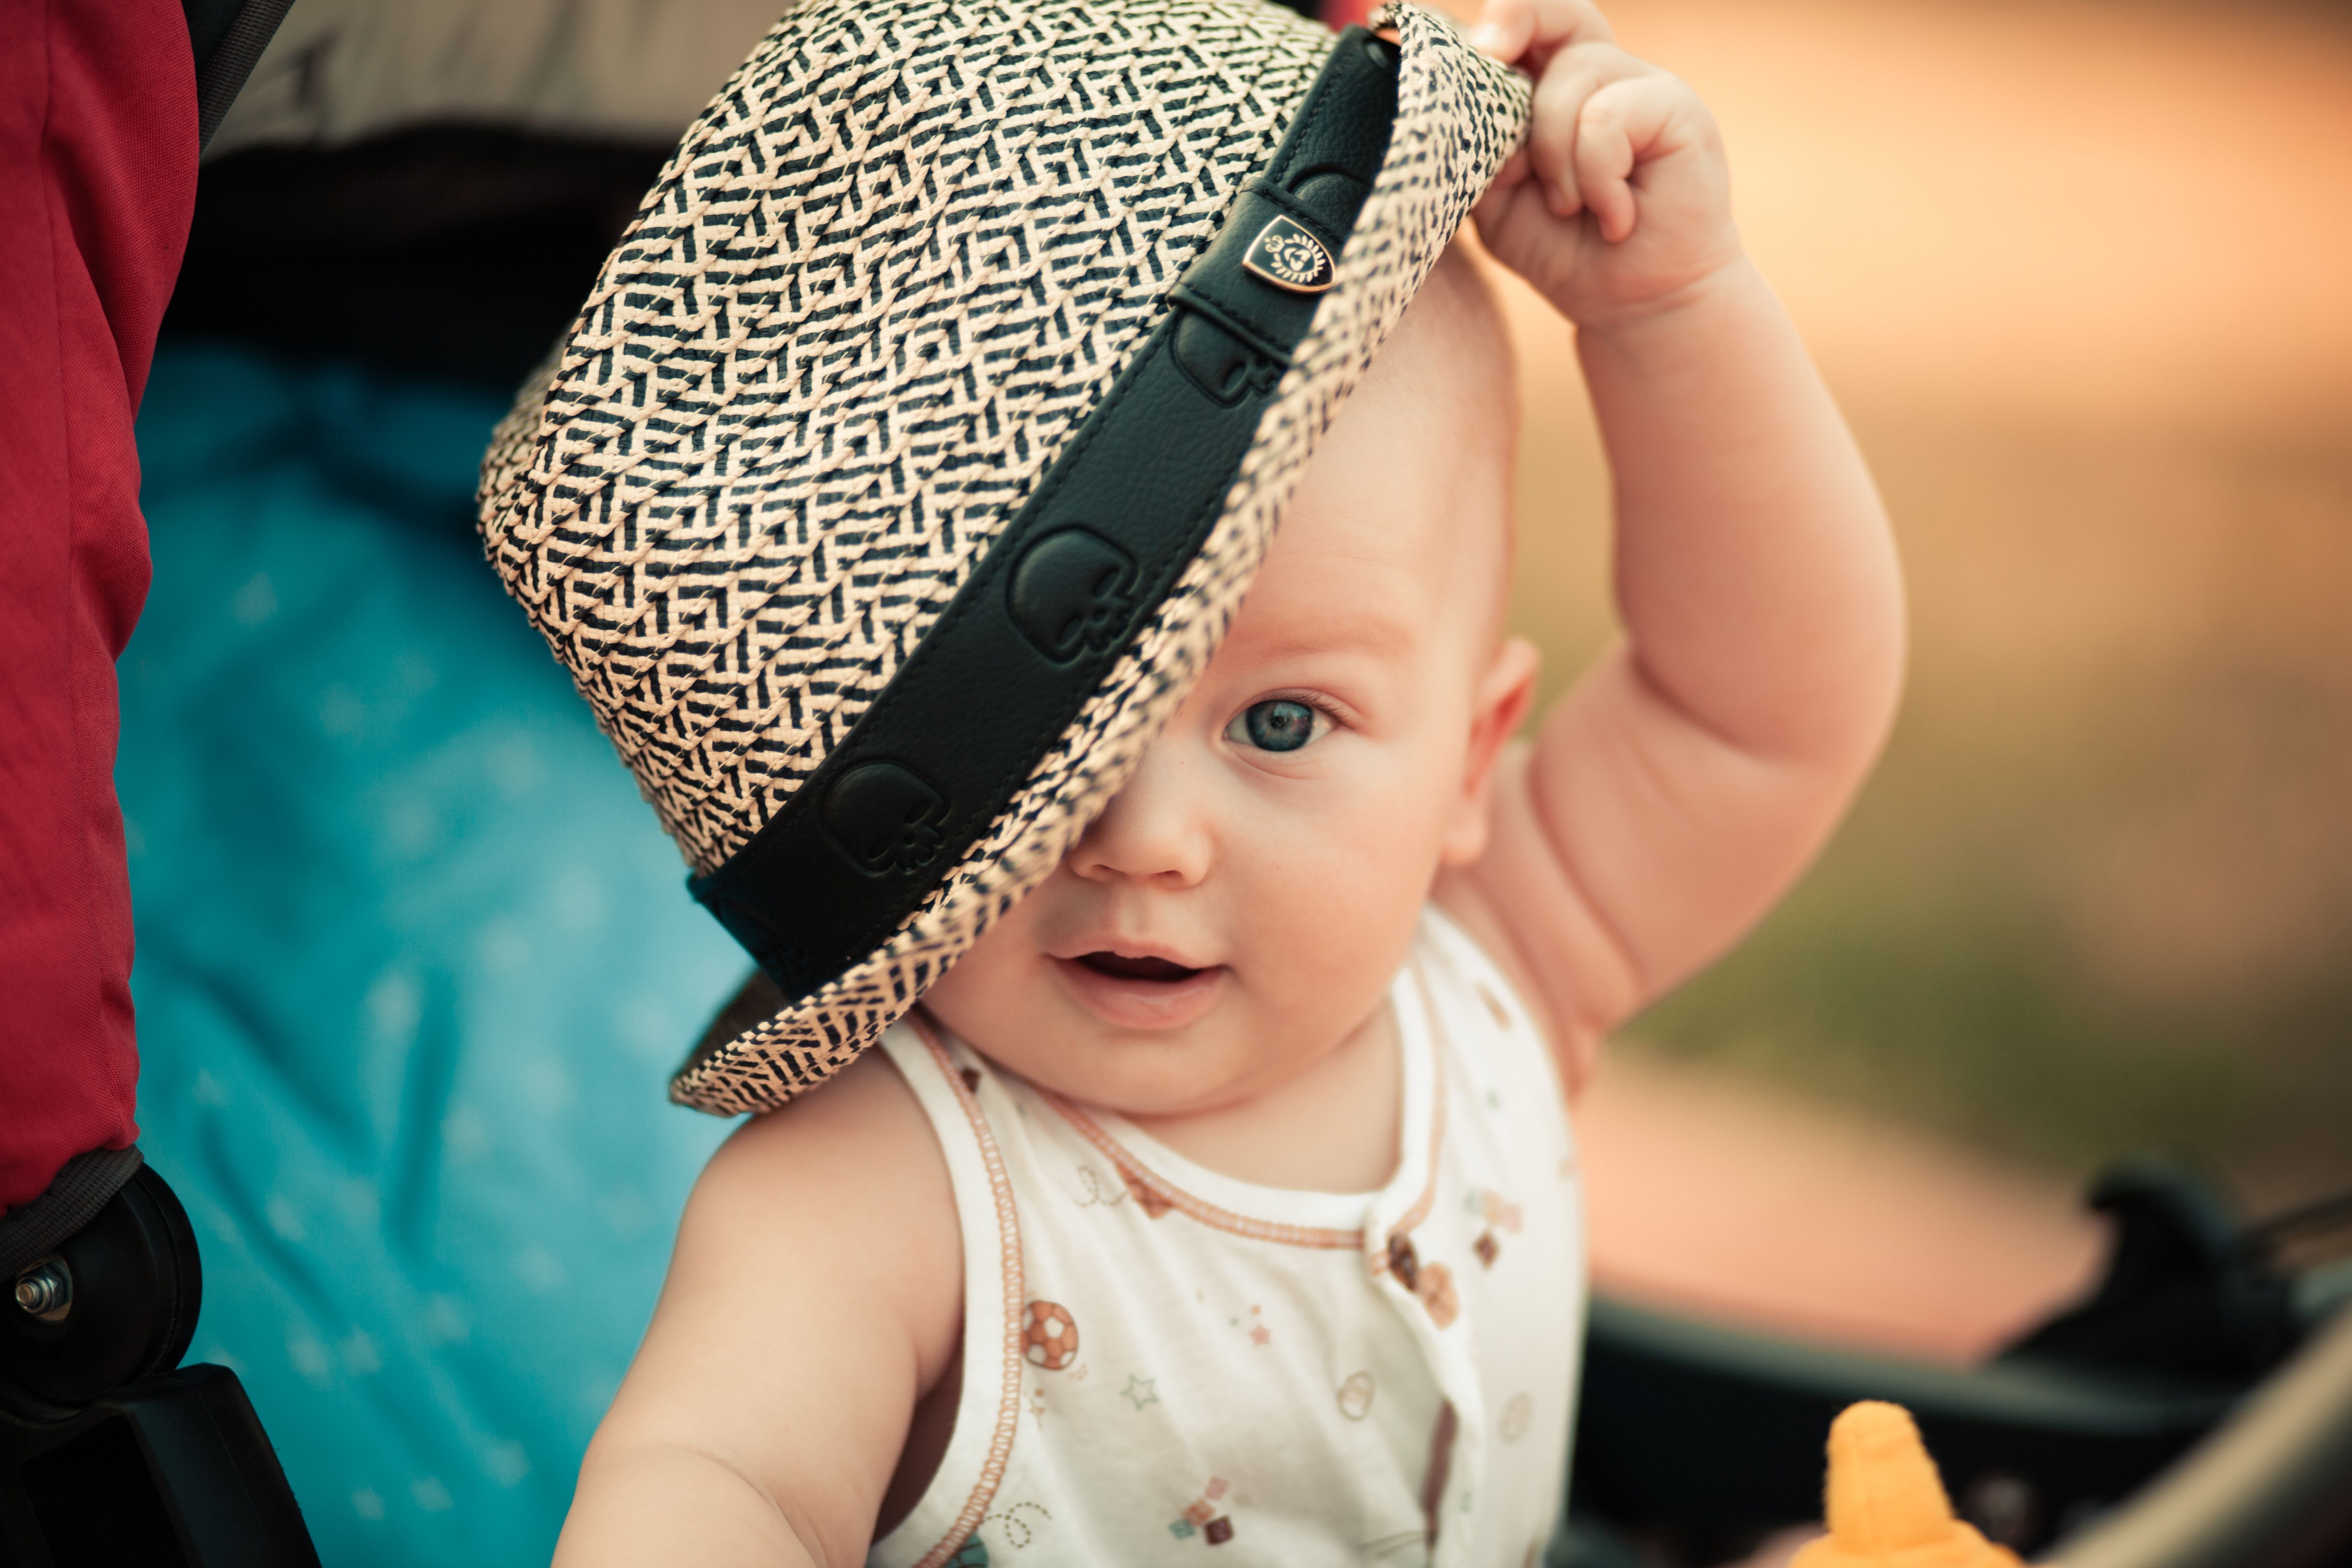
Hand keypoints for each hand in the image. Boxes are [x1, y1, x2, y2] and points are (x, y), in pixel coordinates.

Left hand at [1468, 0, 1740, 327]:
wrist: (1633, 303)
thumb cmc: (1564, 250)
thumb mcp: (1498, 201)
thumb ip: (1480, 147)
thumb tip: (1468, 101)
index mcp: (1551, 86)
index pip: (1522, 28)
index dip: (1494, 23)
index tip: (1470, 48)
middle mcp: (1598, 74)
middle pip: (1555, 13)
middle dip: (1516, 17)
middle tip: (1490, 52)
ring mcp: (1640, 84)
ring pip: (1570, 77)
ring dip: (1554, 156)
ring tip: (1572, 208)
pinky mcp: (1676, 106)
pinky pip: (1606, 118)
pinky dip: (1597, 176)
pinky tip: (1615, 215)